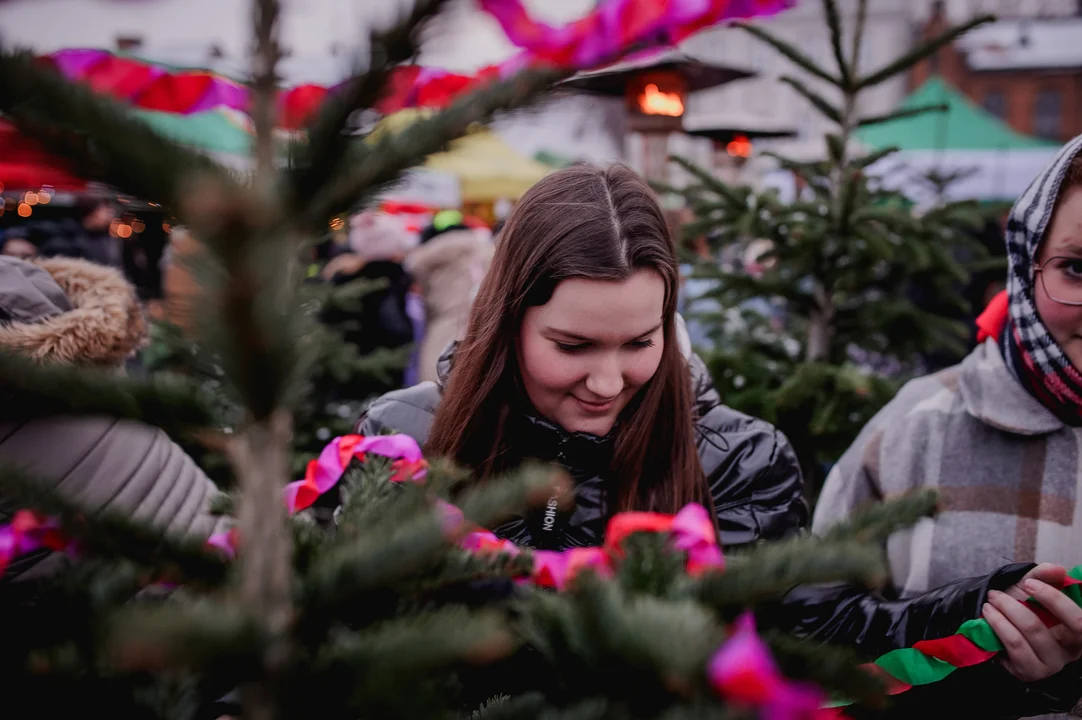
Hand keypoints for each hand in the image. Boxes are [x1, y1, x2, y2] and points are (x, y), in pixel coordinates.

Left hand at [982, 563, 1081, 681]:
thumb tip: (1059, 570)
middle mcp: (1070, 651)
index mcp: (1078, 631)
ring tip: (989, 602)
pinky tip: (988, 615)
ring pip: (1027, 634)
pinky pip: (1014, 646)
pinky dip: (998, 626)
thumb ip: (1044, 576)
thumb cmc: (1023, 608)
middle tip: (996, 594)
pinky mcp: (1030, 672)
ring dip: (1003, 613)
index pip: (1079, 620)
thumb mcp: (1032, 589)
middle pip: (1043, 628)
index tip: (1029, 584)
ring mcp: (1050, 664)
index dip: (1055, 600)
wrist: (1000, 629)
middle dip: (1016, 606)